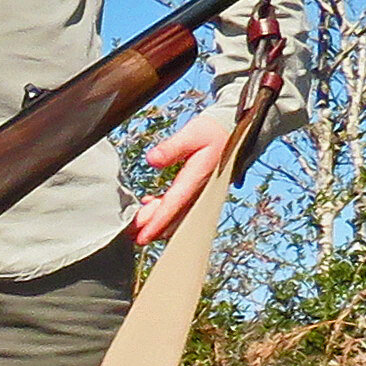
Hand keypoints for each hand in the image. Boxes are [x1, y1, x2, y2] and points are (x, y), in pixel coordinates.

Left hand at [131, 110, 232, 245]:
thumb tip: (151, 159)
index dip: (156, 223)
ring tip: (136, 226)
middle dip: (152, 227)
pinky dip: (165, 209)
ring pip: (177, 214)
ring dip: (157, 220)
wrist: (235, 129)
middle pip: (173, 217)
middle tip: (130, 235)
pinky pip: (181, 205)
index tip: (142, 236)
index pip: (173, 206)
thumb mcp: (192, 133)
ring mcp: (200, 191)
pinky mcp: (199, 187)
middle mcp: (199, 190)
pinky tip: (149, 203)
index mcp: (196, 179)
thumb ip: (171, 147)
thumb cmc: (215, 130)